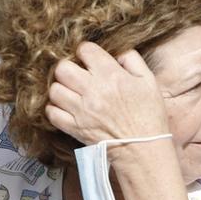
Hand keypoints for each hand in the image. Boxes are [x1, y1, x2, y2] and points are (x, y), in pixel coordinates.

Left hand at [45, 42, 169, 145]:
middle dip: (67, 68)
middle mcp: (93, 91)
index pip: (85, 50)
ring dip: (60, 89)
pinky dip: (54, 109)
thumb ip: (132, 60)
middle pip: (62, 68)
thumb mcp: (148, 81)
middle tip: (75, 75)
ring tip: (70, 92)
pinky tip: (65, 108)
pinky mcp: (74, 128)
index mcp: (112, 75)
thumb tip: (116, 53)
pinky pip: (52, 113)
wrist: (143, 149)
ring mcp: (81, 110)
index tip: (88, 59)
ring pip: (54, 90)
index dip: (85, 51)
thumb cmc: (148, 115)